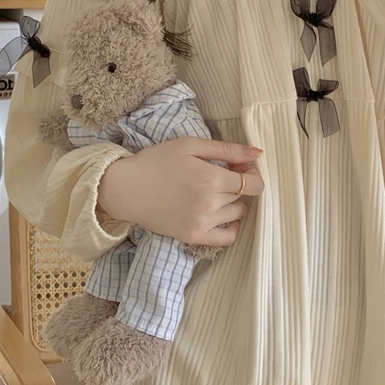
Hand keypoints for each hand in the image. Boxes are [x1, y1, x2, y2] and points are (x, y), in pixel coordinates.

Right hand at [97, 138, 264, 246]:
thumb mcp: (191, 145)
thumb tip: (258, 153)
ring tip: (214, 192)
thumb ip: (227, 149)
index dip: (250, 173)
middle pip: (243, 197)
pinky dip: (230, 227)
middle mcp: (211, 203)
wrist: (126, 188)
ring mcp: (203, 223)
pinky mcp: (193, 236)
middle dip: (238, 184)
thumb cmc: (157, 161)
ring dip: (232, 203)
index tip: (237, 166)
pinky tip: (220, 215)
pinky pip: (227, 238)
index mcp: (212, 178)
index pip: (253, 183)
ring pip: (237, 214)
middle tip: (219, 174)